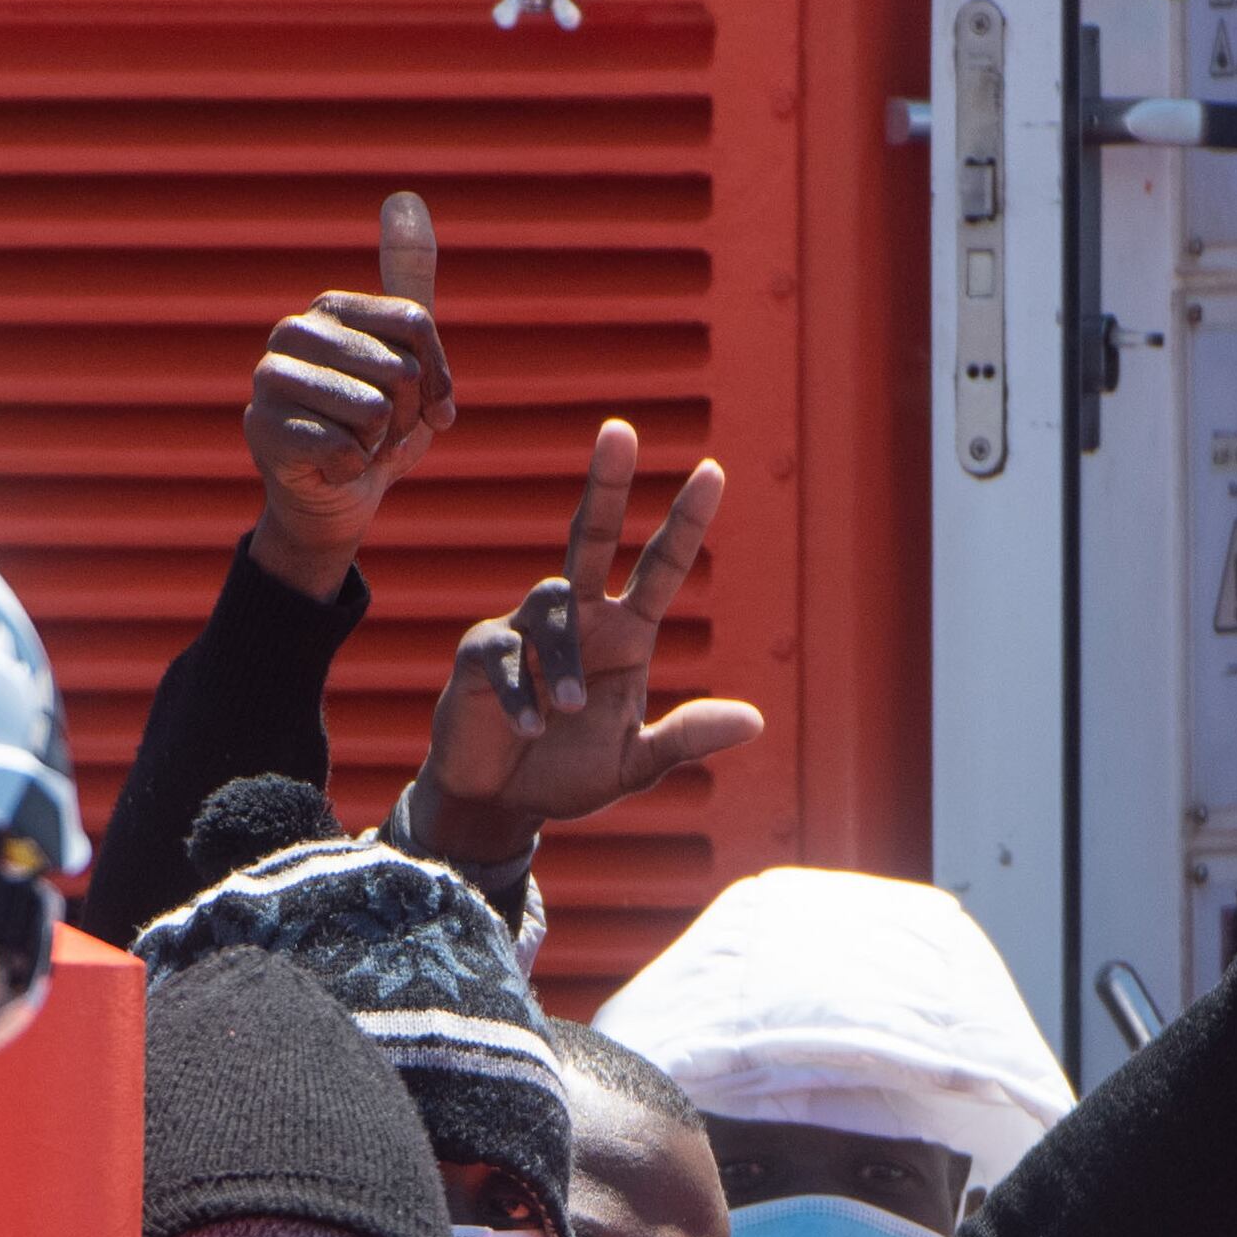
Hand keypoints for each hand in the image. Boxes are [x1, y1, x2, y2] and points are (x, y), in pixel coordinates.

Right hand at [243, 193, 454, 599]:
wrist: (337, 499)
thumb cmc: (376, 424)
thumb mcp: (409, 350)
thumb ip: (409, 278)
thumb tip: (404, 195)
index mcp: (329, 307)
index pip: (418, 325)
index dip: (437, 376)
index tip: (428, 403)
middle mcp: (291, 333)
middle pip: (397, 367)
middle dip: (406, 414)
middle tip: (381, 431)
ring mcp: (269, 381)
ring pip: (370, 408)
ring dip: (377, 443)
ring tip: (356, 446)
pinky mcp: (261, 430)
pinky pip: (342, 446)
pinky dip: (350, 468)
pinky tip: (330, 467)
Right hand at [403, 422, 767, 866]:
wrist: (499, 805)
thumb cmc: (568, 776)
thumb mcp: (634, 765)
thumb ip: (685, 740)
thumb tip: (755, 720)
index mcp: (625, 635)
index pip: (660, 567)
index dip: (685, 522)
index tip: (712, 471)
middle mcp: (579, 620)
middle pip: (591, 536)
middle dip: (606, 485)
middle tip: (619, 431)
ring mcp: (526, 632)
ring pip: (551, 606)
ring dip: (562, 656)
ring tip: (566, 709)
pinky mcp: (481, 656)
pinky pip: (504, 655)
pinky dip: (521, 692)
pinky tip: (530, 727)